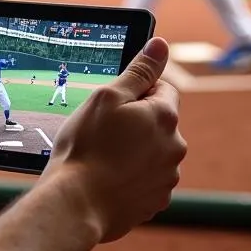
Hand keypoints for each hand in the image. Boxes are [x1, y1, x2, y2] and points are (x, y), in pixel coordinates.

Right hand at [41, 38, 186, 243]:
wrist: (75, 205)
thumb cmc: (86, 147)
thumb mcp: (107, 97)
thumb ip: (139, 70)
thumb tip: (160, 45)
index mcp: (165, 117)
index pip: (163, 88)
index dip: (137, 91)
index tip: (114, 104)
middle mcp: (175, 147)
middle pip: (159, 122)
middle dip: (137, 122)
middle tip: (103, 131)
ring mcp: (167, 178)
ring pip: (153, 151)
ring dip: (135, 150)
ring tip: (103, 157)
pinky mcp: (156, 202)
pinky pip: (147, 179)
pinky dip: (132, 176)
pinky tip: (108, 178)